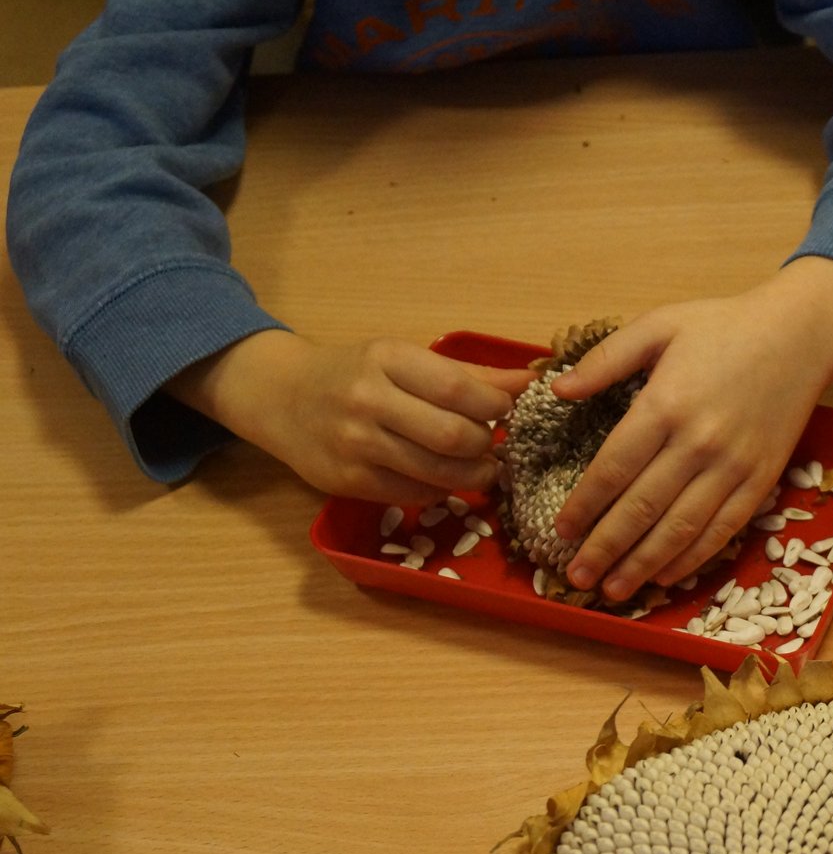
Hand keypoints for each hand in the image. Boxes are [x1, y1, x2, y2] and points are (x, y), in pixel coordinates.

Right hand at [168, 330, 523, 502]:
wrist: (281, 397)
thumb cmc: (355, 373)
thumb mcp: (405, 359)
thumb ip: (469, 374)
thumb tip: (531, 381)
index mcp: (387, 359)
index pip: (457, 389)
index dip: (496, 406)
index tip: (507, 411)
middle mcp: (368, 401)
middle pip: (453, 436)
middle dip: (485, 446)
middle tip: (492, 444)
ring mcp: (355, 445)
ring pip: (438, 473)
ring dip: (473, 475)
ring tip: (480, 466)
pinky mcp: (348, 481)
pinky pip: (415, 494)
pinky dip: (441, 489)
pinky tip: (444, 477)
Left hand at [549, 257, 832, 600]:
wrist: (800, 336)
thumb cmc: (724, 327)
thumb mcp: (659, 326)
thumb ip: (606, 359)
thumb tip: (558, 390)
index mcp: (666, 405)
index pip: (614, 468)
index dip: (585, 506)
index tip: (561, 530)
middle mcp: (699, 443)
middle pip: (642, 508)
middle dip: (605, 548)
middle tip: (576, 577)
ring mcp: (734, 467)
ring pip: (681, 528)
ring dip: (644, 565)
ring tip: (614, 591)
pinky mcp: (761, 481)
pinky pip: (722, 529)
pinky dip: (692, 558)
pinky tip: (666, 575)